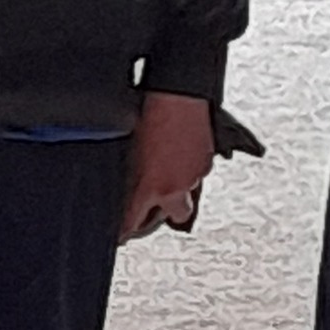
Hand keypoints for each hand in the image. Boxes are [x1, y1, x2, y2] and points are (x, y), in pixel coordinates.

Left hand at [120, 92, 214, 241]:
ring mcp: (195, 174)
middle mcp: (176, 187)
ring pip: (188, 190)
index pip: (134, 223)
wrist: (177, 93)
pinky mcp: (208, 159)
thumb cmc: (149, 114)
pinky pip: (197, 171)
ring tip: (166, 163)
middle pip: (177, 215)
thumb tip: (125, 187)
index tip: (121, 235)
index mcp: (151, 187)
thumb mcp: (129, 151)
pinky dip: (188, 165)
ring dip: (178, 182)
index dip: (125, 232)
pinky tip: (178, 149)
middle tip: (155, 203)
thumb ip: (128, 176)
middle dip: (166, 211)